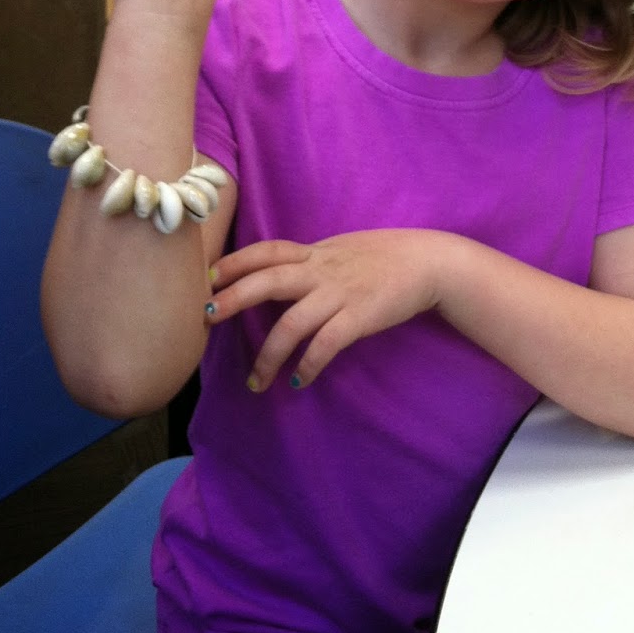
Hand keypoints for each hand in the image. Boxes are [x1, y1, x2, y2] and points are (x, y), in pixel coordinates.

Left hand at [205, 230, 446, 389]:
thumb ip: (310, 263)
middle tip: (206, 318)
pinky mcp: (359, 317)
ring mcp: (340, 294)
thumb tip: (276, 277)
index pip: (267, 251)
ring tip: (255, 382)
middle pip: (268, 280)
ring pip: (292, 324)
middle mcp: (321, 271)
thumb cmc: (384, 256)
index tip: (207, 277)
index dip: (235, 262)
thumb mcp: (340, 250)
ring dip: (268, 355)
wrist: (427, 262)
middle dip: (233, 298)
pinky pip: (326, 344)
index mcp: (315, 254)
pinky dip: (308, 365)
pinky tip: (299, 382)